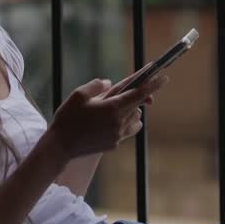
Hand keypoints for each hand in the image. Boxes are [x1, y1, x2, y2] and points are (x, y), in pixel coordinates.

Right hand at [48, 72, 167, 159]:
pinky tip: (113, 120)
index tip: (164, 77)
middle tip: (138, 89)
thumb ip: (98, 86)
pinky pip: (128, 129)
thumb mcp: (79, 94)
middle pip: (137, 105)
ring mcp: (117, 135)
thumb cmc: (68, 118)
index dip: (152, 84)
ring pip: (135, 118)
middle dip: (140, 96)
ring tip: (115, 106)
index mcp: (111, 108)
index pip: (138, 93)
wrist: (60, 147)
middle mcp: (118, 122)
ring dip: (131, 109)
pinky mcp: (114, 144)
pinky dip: (126, 122)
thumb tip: (110, 84)